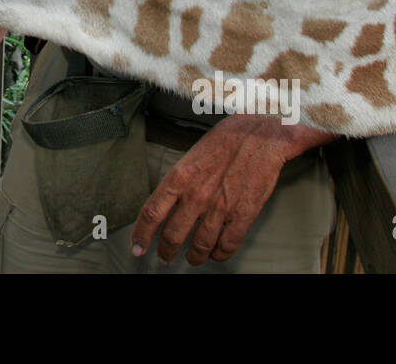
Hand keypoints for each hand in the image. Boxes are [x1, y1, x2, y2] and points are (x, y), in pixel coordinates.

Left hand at [129, 116, 331, 265]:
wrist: (259, 136)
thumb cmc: (223, 143)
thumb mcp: (190, 158)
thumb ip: (178, 183)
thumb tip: (167, 206)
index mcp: (178, 178)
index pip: (152, 213)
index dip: (141, 235)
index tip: (136, 248)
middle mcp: (195, 195)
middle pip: (172, 235)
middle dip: (166, 251)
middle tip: (165, 257)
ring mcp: (219, 208)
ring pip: (200, 246)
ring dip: (194, 257)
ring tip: (193, 258)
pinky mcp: (242, 216)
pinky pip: (226, 246)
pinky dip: (219, 255)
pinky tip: (216, 254)